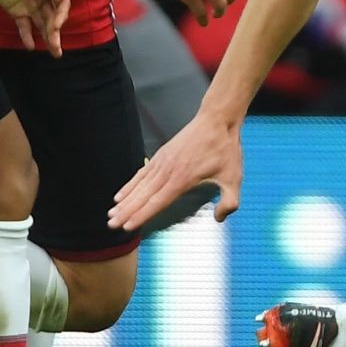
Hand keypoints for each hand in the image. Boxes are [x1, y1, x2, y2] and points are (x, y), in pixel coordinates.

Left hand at [0, 0, 68, 56]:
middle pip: (53, 18)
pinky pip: (24, 27)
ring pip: (42, 25)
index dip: (61, 15)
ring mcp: (31, 6)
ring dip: (48, 38)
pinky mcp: (18, 12)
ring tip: (54, 53)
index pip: (62, 3)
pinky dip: (27, 37)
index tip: (56, 26)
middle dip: (56, 33)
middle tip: (57, 49)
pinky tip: (31, 47)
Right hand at [109, 111, 242, 229]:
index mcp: (183, 179)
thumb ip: (229, 201)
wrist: (216, 120)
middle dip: (126, 212)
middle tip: (111, 225)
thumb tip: (220, 218)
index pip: (157, 202)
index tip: (128, 227)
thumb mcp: (234, 177)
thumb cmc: (225, 149)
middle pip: (143, 196)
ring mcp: (162, 162)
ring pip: (139, 185)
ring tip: (111, 213)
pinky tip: (121, 194)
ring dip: (125, 200)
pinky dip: (130, 184)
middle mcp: (168, 171)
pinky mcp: (161, 155)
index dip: (141, 215)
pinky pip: (141, 173)